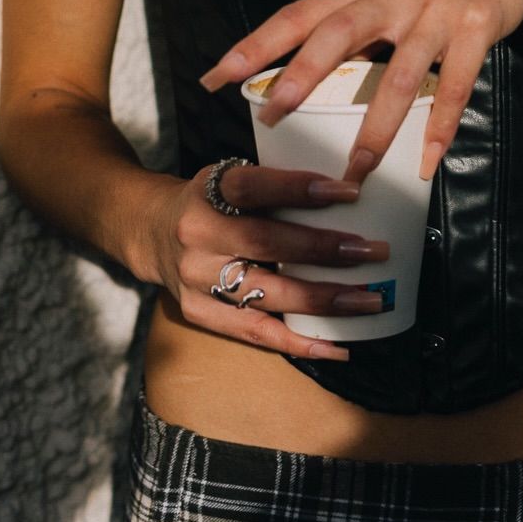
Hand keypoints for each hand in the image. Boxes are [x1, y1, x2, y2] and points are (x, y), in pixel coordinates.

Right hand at [156, 159, 395, 361]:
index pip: (256, 188)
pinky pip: (255, 333)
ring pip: (267, 295)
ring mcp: (197, 281)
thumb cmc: (208, 199)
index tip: (349, 192)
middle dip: (324, 250)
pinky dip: (299, 342)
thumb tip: (347, 191)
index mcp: (208, 192)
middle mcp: (198, 237)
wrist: (150, 231)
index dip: (301, 189)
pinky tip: (337, 345)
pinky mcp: (200, 314)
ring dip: (323, 300)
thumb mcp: (228, 176)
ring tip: (369, 300)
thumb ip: (272, 184)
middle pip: (267, 245)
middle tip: (372, 251)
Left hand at [198, 0, 522, 186]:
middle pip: (339, 32)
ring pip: (399, 73)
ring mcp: (435, 11)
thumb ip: (349, 22)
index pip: (298, 14)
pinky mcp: (476, 27)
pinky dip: (440, 125)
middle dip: (302, 73)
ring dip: (376, 126)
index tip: (213, 77)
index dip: (254, 45)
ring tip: (355, 172)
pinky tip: (427, 162)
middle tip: (272, 113)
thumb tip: (297, 70)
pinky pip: (454, 84)